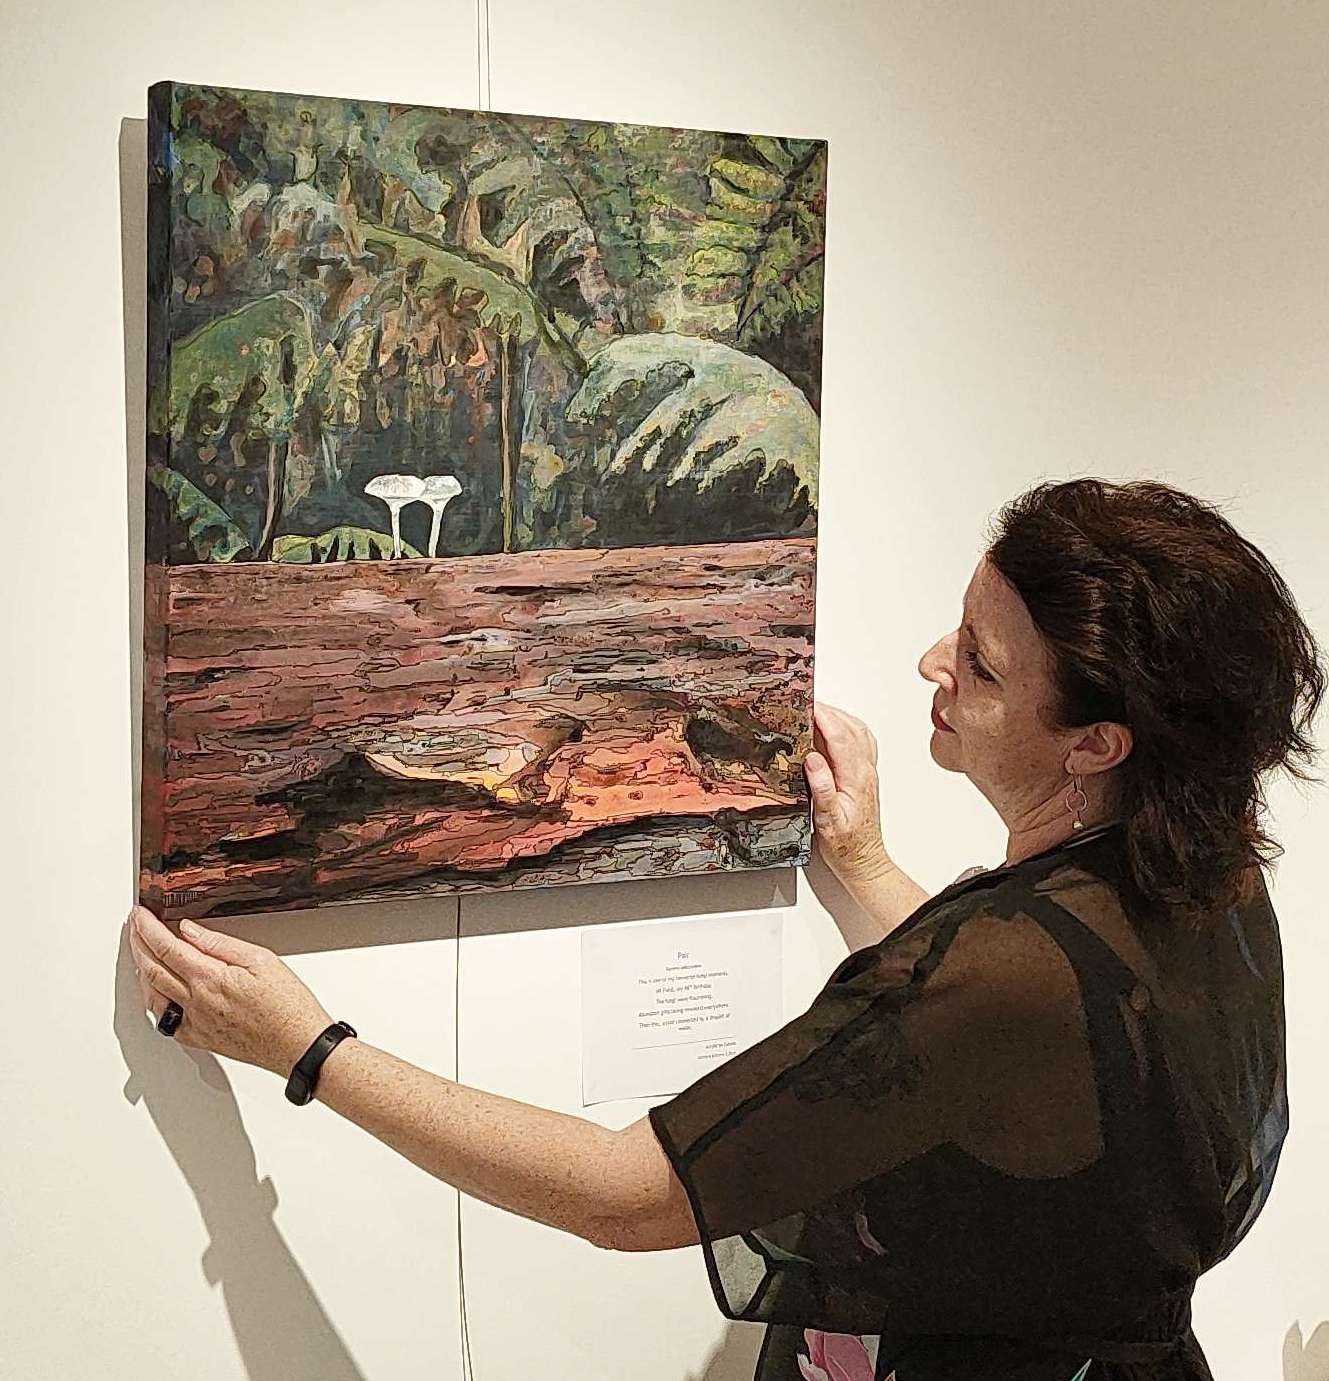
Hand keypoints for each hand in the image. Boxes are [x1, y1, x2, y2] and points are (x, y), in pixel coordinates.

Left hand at [126, 904, 334, 1077]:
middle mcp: (195, 1002)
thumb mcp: (261, 959)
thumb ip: (220, 944)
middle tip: (134, 926)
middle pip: (152, 968)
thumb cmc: (287, 1005)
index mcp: (210, 978)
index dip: (147, 928)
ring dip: (141, 969)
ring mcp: (193, 1023)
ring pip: (152, 994)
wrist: (297, 1044)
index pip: (166, 947)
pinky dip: (153, 998)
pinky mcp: (198, 1039)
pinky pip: (163, 1018)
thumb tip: (190, 932)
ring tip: (140, 951)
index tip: (140, 914)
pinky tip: (156, 989)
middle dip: (138, 943)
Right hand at [803, 702, 894, 890]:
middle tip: (806, 702)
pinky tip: (834, 728)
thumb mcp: (828, 821)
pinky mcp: (864, 775)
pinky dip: (847, 727)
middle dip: (829, 710)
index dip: (824, 718)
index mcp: (855, 779)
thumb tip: (813, 759)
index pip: (841, 738)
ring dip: (839, 716)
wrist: (864, 860)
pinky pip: (861, 742)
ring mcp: (867, 771)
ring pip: (858, 732)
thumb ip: (822, 788)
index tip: (808, 705)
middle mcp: (865, 771)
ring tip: (817, 710)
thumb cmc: (845, 845)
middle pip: (851, 728)